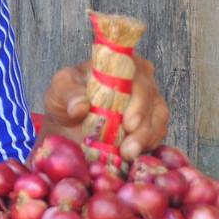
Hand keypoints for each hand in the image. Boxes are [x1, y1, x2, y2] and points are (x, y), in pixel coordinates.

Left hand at [40, 55, 168, 161]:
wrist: (69, 123)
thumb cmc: (66, 99)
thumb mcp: (59, 90)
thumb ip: (68, 94)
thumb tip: (79, 106)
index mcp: (120, 63)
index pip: (136, 75)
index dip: (137, 100)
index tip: (128, 123)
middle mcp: (140, 79)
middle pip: (151, 100)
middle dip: (142, 127)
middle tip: (128, 148)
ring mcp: (149, 100)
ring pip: (158, 119)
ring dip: (145, 140)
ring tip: (128, 155)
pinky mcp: (152, 122)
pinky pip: (157, 134)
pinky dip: (146, 146)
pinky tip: (132, 155)